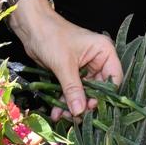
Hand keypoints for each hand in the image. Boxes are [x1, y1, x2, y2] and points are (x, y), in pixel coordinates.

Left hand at [8, 0, 122, 118]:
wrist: (31, 27)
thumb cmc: (52, 37)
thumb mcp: (64, 65)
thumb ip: (73, 89)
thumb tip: (79, 111)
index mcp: (104, 52)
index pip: (114, 78)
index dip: (105, 95)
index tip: (93, 108)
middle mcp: (97, 60)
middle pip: (98, 89)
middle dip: (86, 103)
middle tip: (76, 116)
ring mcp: (84, 67)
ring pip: (84, 93)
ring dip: (73, 105)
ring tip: (63, 116)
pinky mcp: (71, 73)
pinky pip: (72, 91)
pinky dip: (64, 101)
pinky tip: (56, 112)